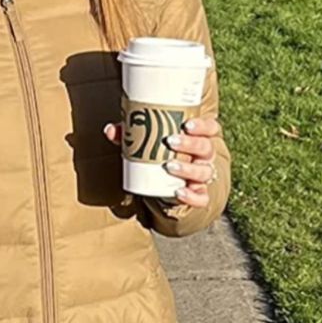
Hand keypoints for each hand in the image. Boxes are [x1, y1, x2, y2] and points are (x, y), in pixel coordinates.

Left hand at [104, 118, 220, 207]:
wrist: (165, 182)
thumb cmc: (159, 153)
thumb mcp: (146, 142)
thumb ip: (129, 134)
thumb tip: (110, 130)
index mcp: (197, 138)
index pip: (211, 128)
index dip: (203, 125)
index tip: (187, 124)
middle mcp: (204, 156)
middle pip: (206, 148)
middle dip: (190, 144)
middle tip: (170, 141)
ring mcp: (202, 176)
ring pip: (204, 171)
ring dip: (188, 168)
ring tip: (169, 165)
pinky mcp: (197, 194)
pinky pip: (201, 198)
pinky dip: (192, 196)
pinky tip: (179, 192)